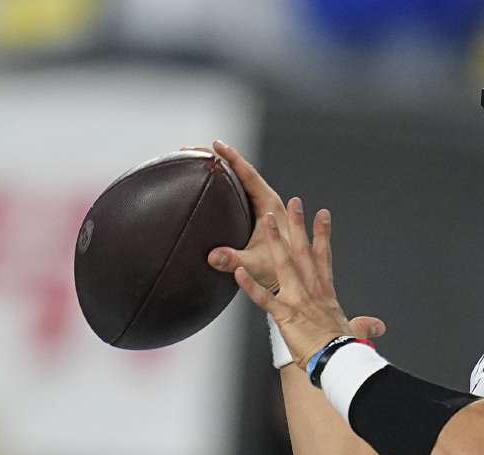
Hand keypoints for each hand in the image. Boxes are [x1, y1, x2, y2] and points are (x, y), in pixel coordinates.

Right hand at [202, 140, 286, 290]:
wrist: (293, 280)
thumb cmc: (280, 270)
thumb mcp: (255, 263)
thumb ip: (234, 259)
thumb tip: (213, 257)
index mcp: (270, 205)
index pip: (248, 175)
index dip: (232, 158)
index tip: (216, 144)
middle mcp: (266, 202)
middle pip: (240, 173)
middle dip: (216, 158)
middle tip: (190, 149)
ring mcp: (260, 208)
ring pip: (238, 182)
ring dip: (217, 170)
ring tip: (191, 159)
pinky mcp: (254, 217)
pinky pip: (236, 194)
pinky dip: (219, 184)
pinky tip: (201, 183)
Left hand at [236, 199, 362, 369]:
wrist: (337, 360)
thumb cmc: (344, 349)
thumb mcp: (355, 331)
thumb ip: (364, 326)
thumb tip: (378, 327)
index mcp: (325, 292)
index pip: (323, 257)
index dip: (322, 235)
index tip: (322, 215)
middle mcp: (311, 290)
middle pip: (304, 251)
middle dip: (298, 225)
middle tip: (294, 203)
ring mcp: (297, 299)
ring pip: (284, 263)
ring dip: (275, 240)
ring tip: (268, 219)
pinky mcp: (284, 314)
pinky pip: (262, 297)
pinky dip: (249, 285)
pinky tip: (238, 271)